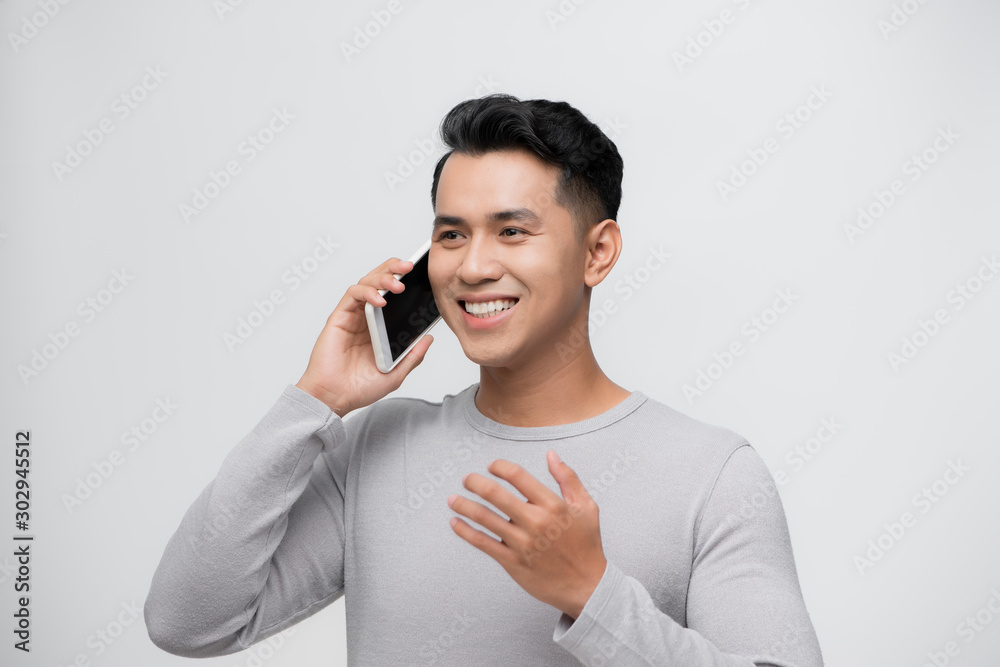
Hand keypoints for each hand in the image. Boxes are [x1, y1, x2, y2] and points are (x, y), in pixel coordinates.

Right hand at [295, 256, 433, 416]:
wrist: (335, 398)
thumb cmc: (359, 388)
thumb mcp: (396, 373)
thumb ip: (412, 356)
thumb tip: (429, 338)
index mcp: (381, 327)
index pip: (394, 296)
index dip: (405, 282)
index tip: (422, 276)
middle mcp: (367, 318)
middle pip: (380, 282)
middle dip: (394, 269)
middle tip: (409, 266)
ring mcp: (353, 316)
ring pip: (366, 283)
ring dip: (382, 278)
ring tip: (398, 284)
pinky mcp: (339, 317)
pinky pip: (353, 295)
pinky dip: (367, 292)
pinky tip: (380, 299)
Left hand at [447, 450, 607, 619]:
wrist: (586, 586)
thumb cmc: (586, 545)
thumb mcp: (586, 507)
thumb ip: (568, 478)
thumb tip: (551, 454)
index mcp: (553, 505)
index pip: (518, 476)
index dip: (500, 467)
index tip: (492, 466)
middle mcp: (535, 522)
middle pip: (495, 494)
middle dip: (475, 483)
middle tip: (467, 479)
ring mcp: (522, 543)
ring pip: (485, 518)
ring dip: (464, 505)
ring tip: (453, 499)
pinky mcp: (512, 562)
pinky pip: (482, 543)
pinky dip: (465, 531)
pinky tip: (455, 523)